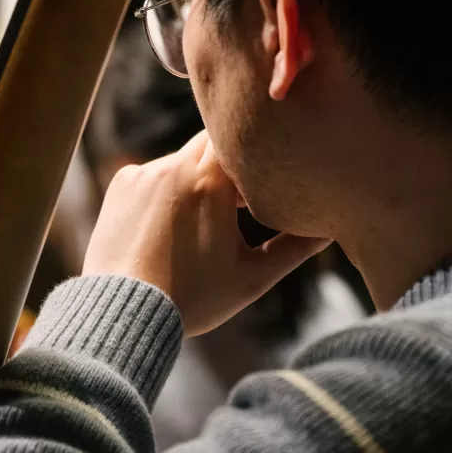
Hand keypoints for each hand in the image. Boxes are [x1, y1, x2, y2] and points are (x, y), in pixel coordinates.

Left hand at [83, 131, 330, 336]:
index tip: (266, 174)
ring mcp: (142, 173)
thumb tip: (331, 229)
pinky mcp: (120, 184)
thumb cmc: (191, 299)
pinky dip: (167, 190)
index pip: (241, 138)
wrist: (122, 313)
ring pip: (183, 159)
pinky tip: (169, 228)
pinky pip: (154, 172)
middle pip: (212, 142)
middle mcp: (173, 166)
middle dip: (228, 164)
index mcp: (208, 182)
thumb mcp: (251, 278)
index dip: (257, 153)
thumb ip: (295, 247)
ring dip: (198, 178)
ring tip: (200, 224)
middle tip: (238, 202)